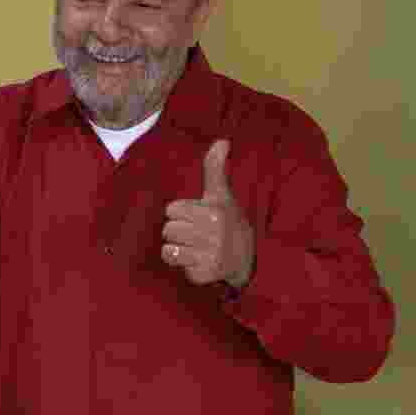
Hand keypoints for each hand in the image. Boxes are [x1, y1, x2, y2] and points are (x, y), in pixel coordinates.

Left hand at [161, 139, 254, 287]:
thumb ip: (215, 169)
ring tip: (195, 246)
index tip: (197, 217)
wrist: (248, 259)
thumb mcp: (221, 195)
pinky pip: (174, 263)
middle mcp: (212, 234)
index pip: (172, 209)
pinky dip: (181, 263)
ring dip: (178, 248)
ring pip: (168, 247)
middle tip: (197, 234)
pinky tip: (196, 260)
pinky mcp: (203, 273)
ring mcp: (209, 255)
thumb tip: (222, 141)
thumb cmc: (228, 222)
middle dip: (179, 231)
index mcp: (213, 212)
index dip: (181, 213)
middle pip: (168, 229)